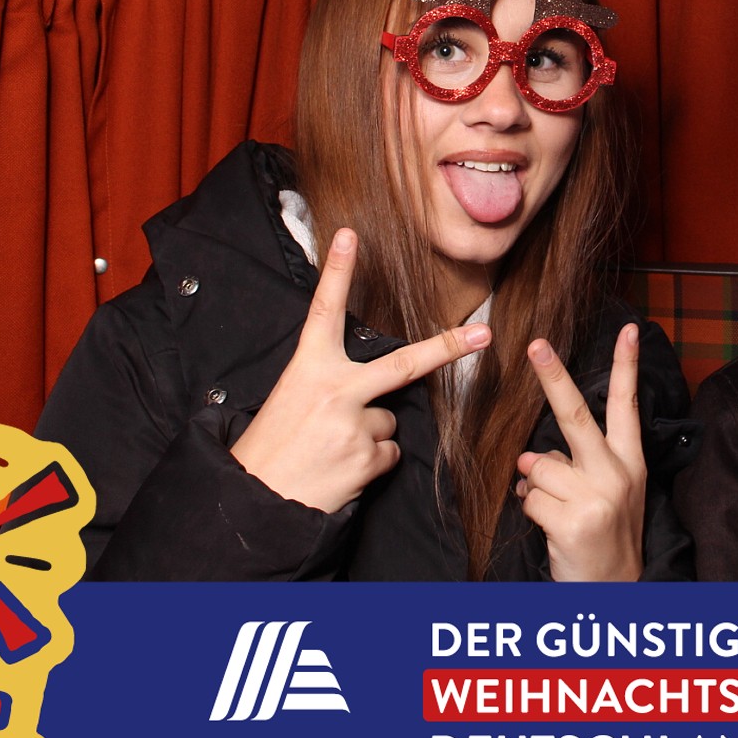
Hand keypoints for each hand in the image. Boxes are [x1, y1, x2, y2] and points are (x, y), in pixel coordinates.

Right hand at [231, 227, 490, 511]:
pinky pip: (388, 453)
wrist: (253, 501)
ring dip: (370, 434)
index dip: (337, 272)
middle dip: (448, 348)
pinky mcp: (366, 458)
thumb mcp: (287, 400)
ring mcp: (354, 425)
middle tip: (484, 333)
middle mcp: (335, 390)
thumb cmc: (270, 448)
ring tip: (332, 448)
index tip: (349, 236)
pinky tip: (341, 468)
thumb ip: (328, 384)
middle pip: (404, 364)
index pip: (324, 311)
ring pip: (390, 420)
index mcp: (307, 368)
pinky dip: (371, 461)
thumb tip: (369, 391)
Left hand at [516, 324, 645, 581]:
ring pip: (537, 466)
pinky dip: (530, 511)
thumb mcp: (608, 493)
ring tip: (557, 509)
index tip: (629, 329)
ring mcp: (596, 497)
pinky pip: (529, 499)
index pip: (628, 405)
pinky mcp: (574, 521)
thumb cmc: (604, 535)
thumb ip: (577, 464)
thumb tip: (530, 456)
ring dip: (535, 488)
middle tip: (535, 344)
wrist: (614, 590)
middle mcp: (617, 473)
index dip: (627, 365)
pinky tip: (551, 526)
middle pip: (574, 415)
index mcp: (630, 461)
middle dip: (553, 376)